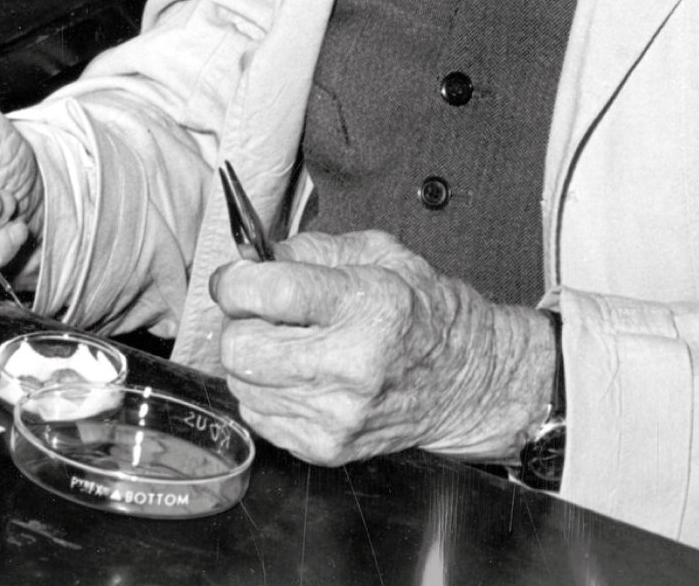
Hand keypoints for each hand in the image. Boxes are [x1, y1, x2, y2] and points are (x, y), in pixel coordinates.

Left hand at [211, 229, 552, 464]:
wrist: (463, 379)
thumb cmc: (421, 308)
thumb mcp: (378, 251)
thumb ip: (310, 249)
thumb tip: (252, 259)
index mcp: (365, 305)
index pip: (268, 292)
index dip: (235, 280)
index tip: (236, 275)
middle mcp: (350, 366)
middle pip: (241, 348)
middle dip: (242, 323)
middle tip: (265, 313)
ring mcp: (336, 416)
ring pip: (242, 384)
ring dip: (254, 359)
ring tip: (292, 344)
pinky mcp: (326, 448)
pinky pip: (258, 416)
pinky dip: (266, 391)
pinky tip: (301, 374)